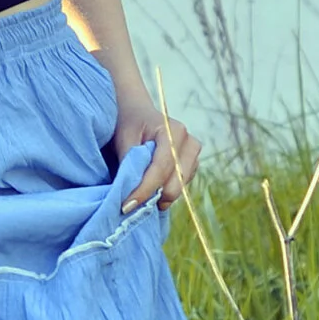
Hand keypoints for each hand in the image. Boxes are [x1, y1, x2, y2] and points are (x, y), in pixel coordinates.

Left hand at [113, 94, 198, 211]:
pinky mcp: (193, 166)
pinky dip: (164, 192)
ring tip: (138, 197)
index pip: (161, 168)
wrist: (138, 113)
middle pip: (175, 181)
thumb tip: (128, 190)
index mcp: (174, 131)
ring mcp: (194, 155)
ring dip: (158, 196)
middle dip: (152, 196)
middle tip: (129, 206)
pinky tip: (150, 188)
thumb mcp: (124, 138)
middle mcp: (190, 143)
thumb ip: (129, 162)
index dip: (144, 189)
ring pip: (179, 187)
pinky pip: (180, 187)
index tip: (126, 206)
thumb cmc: (129, 123)